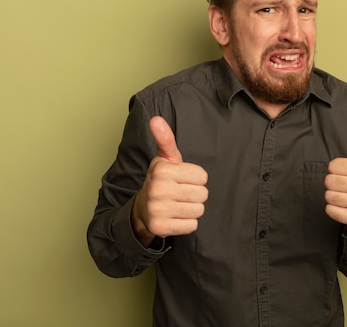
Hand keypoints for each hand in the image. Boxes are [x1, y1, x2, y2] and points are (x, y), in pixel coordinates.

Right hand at [131, 116, 208, 246]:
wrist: (143, 208)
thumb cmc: (161, 180)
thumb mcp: (165, 158)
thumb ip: (165, 138)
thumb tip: (156, 119)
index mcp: (162, 170)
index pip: (203, 176)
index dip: (196, 178)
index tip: (182, 179)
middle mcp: (158, 189)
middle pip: (203, 194)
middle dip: (195, 194)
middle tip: (181, 193)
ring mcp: (158, 210)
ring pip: (198, 210)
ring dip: (192, 209)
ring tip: (178, 204)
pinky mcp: (160, 228)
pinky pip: (191, 226)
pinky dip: (187, 223)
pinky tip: (175, 217)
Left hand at [324, 114, 346, 239]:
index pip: (333, 166)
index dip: (336, 169)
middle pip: (329, 181)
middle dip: (333, 183)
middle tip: (344, 185)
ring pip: (329, 196)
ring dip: (332, 197)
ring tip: (344, 195)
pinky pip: (331, 211)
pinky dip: (333, 210)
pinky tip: (344, 207)